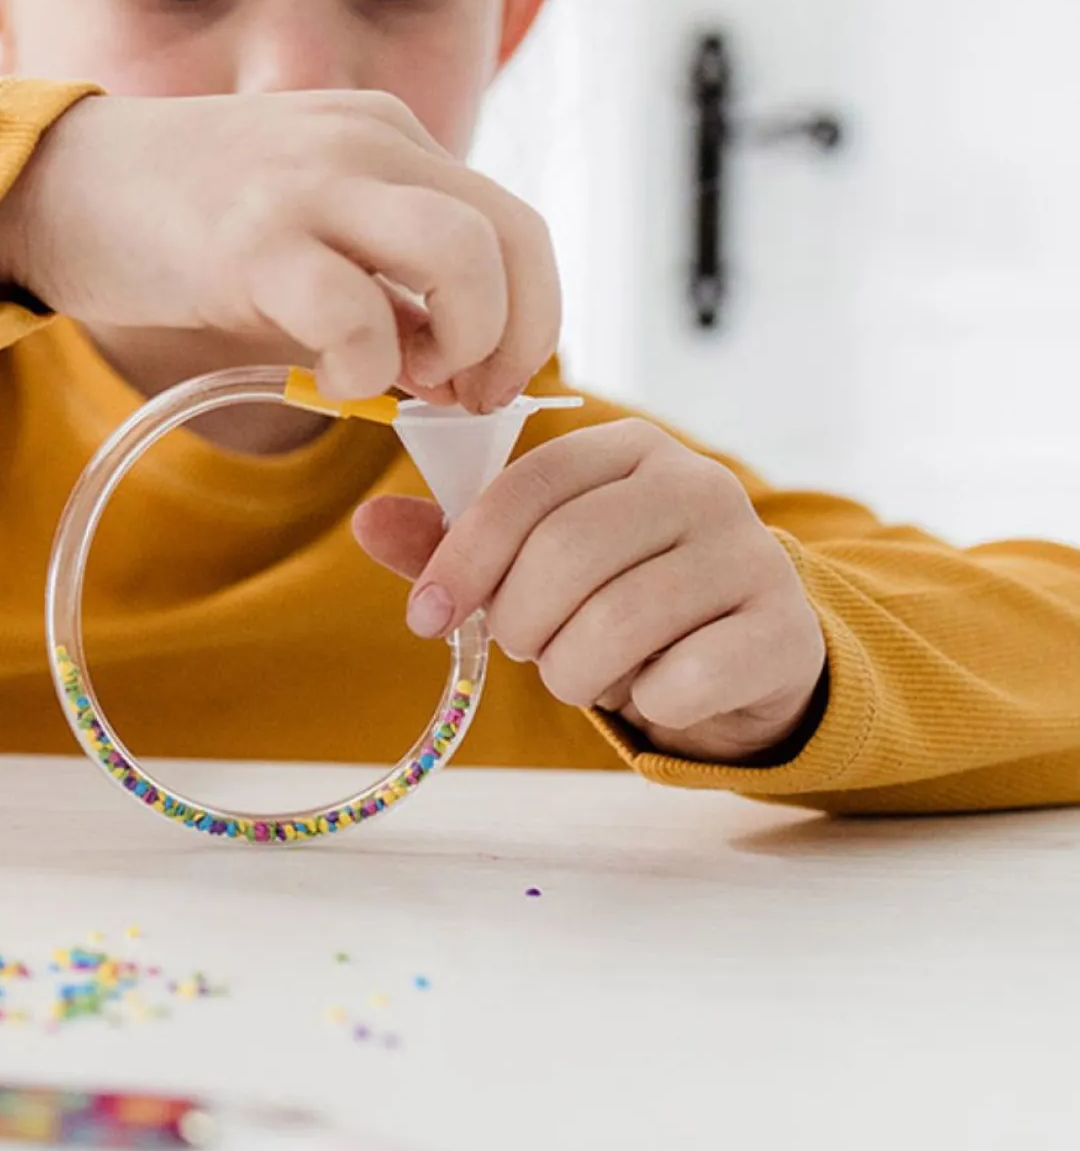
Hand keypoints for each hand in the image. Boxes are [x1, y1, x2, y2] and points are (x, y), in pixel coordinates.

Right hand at [0, 91, 559, 410]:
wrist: (57, 180)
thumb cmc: (183, 217)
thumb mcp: (306, 227)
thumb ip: (383, 282)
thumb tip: (454, 371)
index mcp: (389, 136)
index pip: (515, 224)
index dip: (532, 315)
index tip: (492, 379)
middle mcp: (367, 143)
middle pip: (512, 237)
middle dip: (515, 338)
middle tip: (467, 396)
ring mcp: (310, 184)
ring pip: (461, 257)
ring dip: (461, 343)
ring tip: (408, 381)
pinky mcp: (250, 238)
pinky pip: (354, 311)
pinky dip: (366, 366)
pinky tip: (331, 379)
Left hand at [353, 419, 827, 761]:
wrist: (744, 652)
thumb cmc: (624, 594)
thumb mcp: (538, 561)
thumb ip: (457, 543)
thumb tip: (366, 522)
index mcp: (630, 449)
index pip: (528, 487)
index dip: (464, 555)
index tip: (427, 616)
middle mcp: (699, 484)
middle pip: (568, 554)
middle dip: (518, 621)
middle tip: (521, 647)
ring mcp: (752, 553)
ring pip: (618, 623)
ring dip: (572, 670)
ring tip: (577, 670)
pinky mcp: (784, 629)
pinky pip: (681, 680)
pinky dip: (644, 701)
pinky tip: (652, 688)